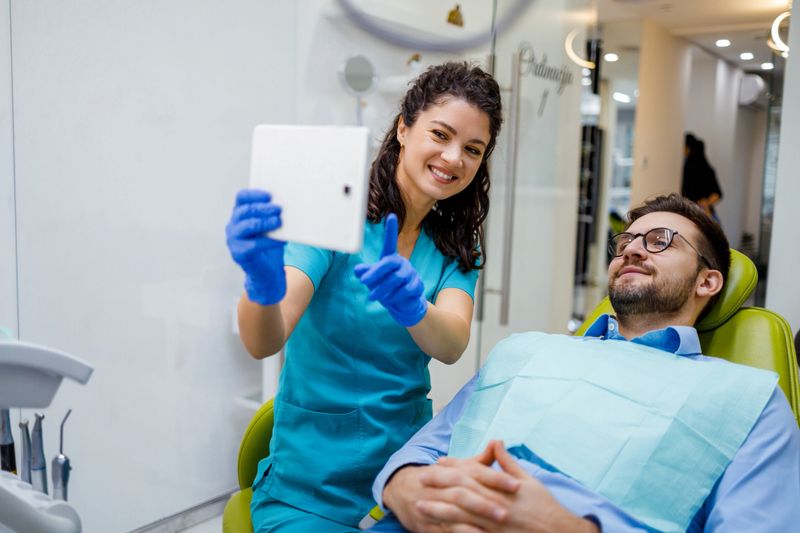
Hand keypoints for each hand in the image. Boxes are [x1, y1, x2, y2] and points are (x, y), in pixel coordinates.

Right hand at [225, 189, 286, 305]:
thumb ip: (273, 215)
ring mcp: (233, 240)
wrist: (269, 272)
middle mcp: (233, 225)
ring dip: (265, 222)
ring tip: (279, 222)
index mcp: (240, 215)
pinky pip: (254, 245)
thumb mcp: (271, 227)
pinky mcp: (238, 253)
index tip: (270, 195)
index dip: (254, 194)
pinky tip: (281, 241)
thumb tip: (286, 205)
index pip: (241, 198)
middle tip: (279, 209)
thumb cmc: (270, 247)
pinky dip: (269, 241)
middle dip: (263, 208)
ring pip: (247, 226)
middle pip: (244, 210)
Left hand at [354, 213, 427, 326]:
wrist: (404, 304)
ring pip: (397, 279)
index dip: (391, 229)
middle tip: (363, 282)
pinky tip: (388, 301)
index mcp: (391, 258)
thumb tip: (358, 270)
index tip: (391, 215)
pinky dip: (394, 296)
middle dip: (375, 273)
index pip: (391, 242)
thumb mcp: (373, 280)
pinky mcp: (417, 285)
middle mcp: (402, 262)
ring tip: (372, 296)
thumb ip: (367, 273)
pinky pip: (406, 290)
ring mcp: (411, 273)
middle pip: (389, 264)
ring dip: (382, 289)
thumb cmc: (386, 287)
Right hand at [383, 453, 517, 532]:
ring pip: (453, 512)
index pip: (474, 472)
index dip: (495, 478)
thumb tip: (498, 442)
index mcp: (450, 471)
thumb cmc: (438, 480)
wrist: (401, 490)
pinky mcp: (426, 525)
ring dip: (473, 520)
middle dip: (484, 502)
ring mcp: (431, 506)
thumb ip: (479, 460)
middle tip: (506, 511)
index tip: (516, 485)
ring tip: (494, 526)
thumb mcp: (457, 468)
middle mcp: (440, 487)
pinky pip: (443, 530)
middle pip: (463, 493)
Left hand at [422, 442, 598, 532]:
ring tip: (419, 506)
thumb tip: (496, 441)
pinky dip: (452, 531)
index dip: (454, 466)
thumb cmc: (544, 506)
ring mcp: (493, 524)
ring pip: (460, 515)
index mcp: (503, 487)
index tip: (438, 462)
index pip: (473, 472)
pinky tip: (438, 529)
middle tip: (421, 479)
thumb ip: (508, 462)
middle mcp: (496, 504)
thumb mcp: (528, 480)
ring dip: (438, 509)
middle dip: (439, 484)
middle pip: (461, 490)